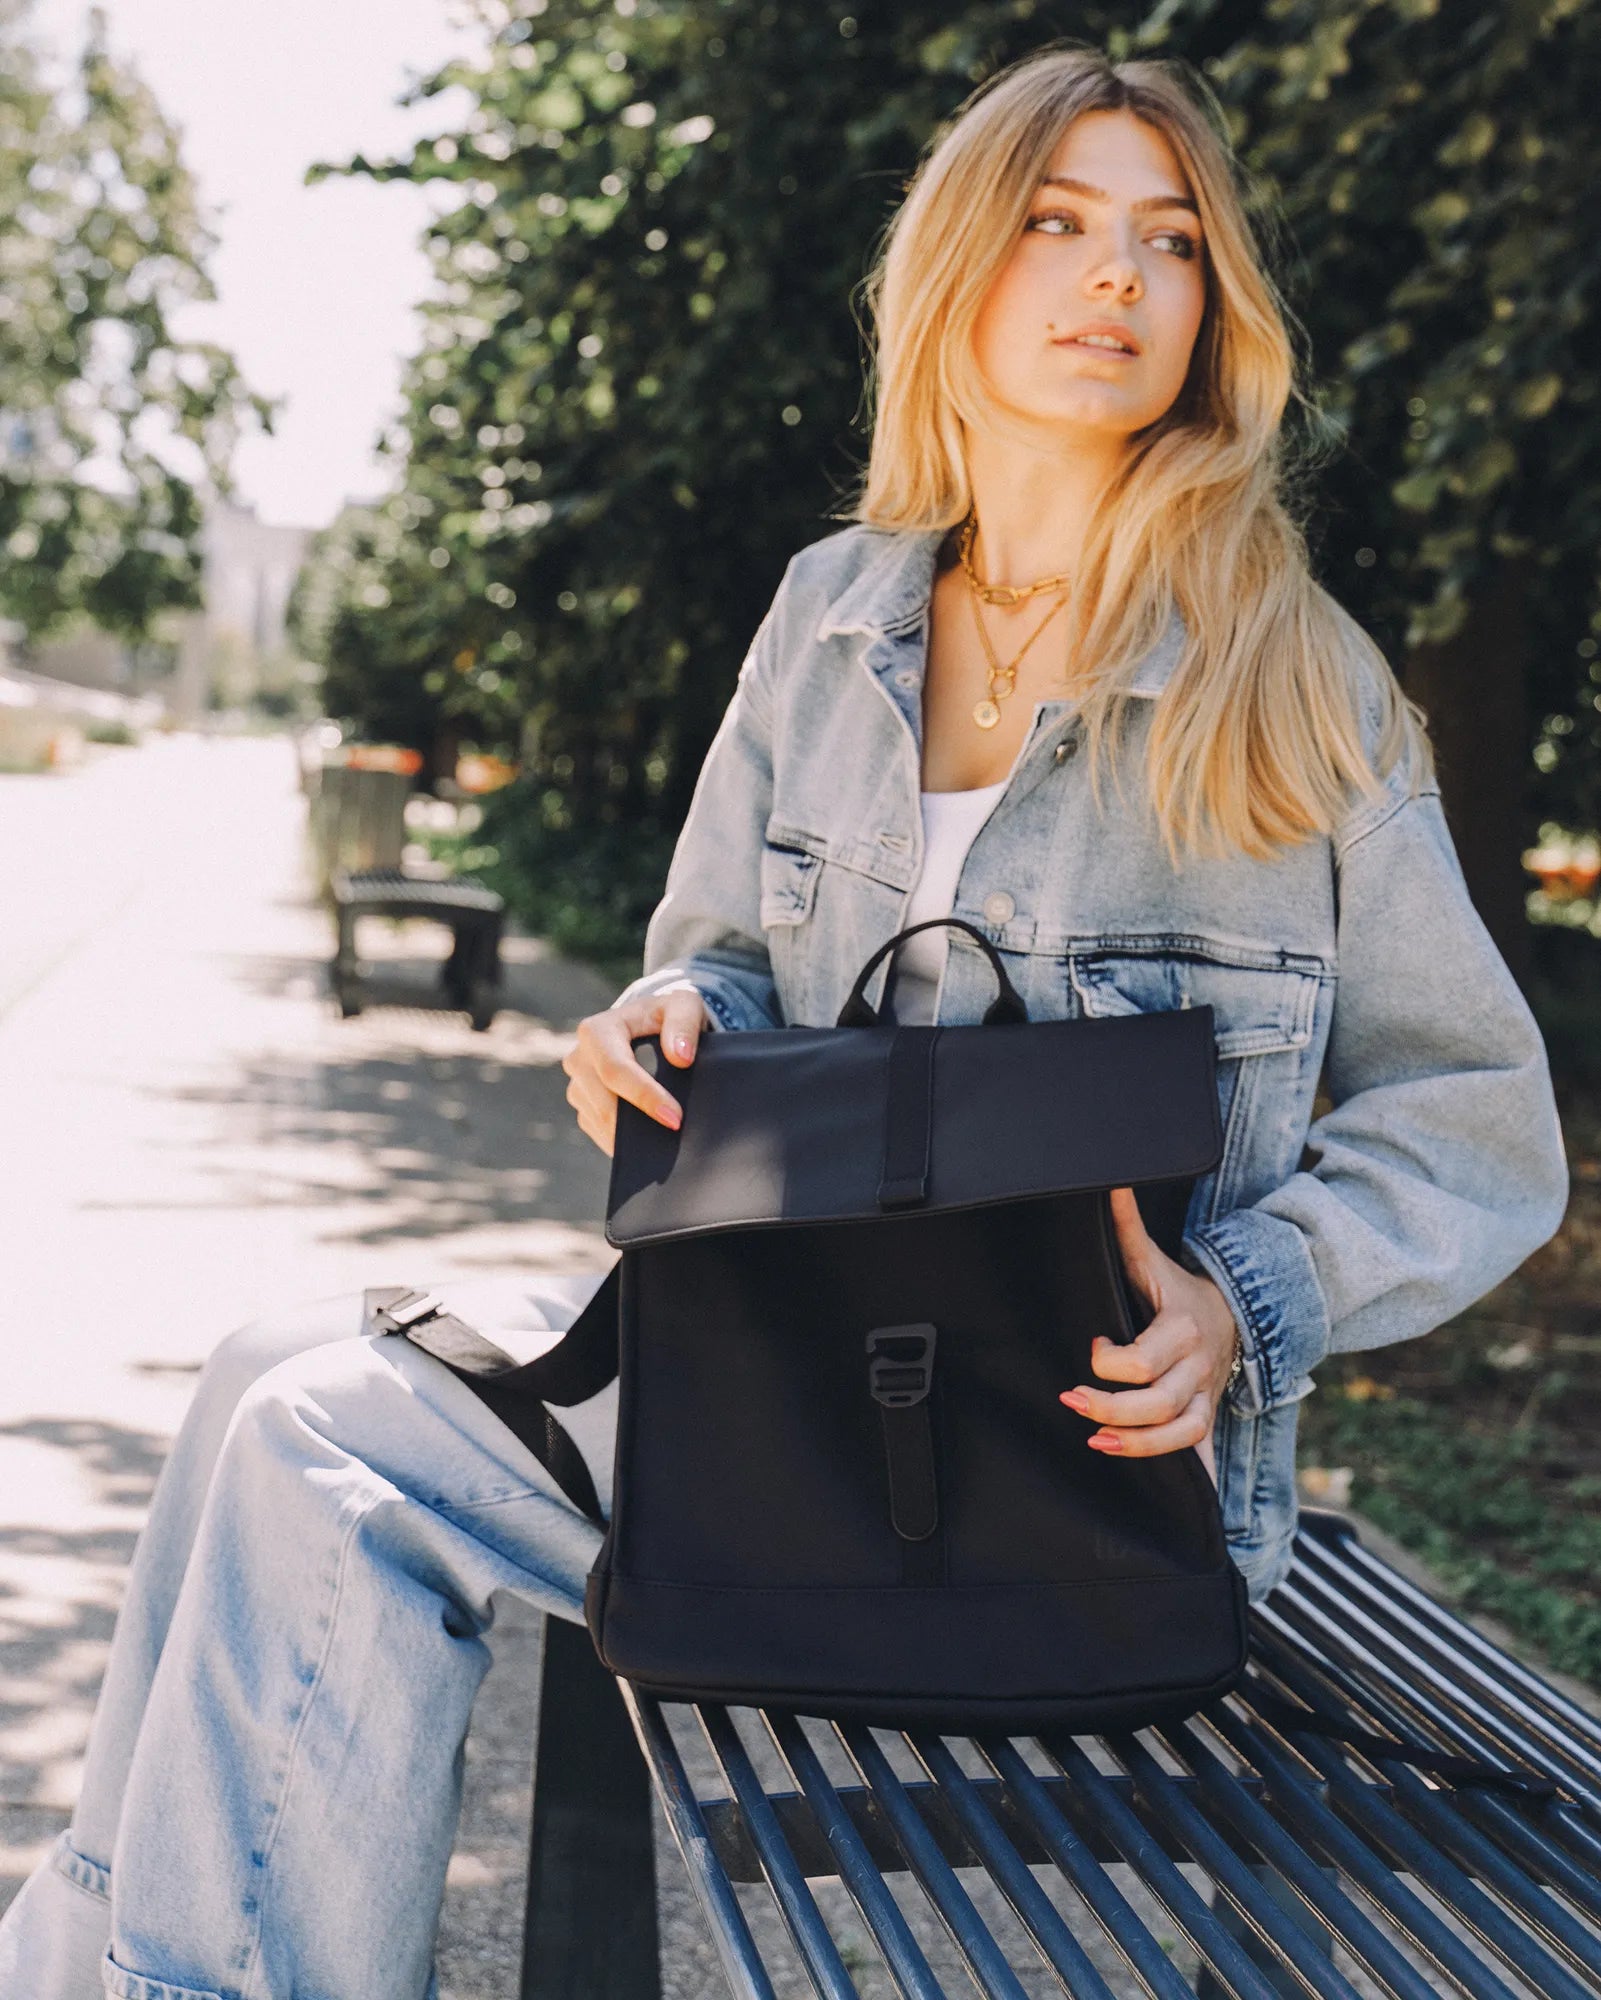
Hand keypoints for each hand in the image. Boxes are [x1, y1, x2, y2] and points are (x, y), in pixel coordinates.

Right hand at [562, 980, 711, 1156]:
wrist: (650, 1028)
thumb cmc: (667, 1015)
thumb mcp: (684, 1006)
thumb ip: (684, 1024)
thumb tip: (680, 1057)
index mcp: (597, 1030)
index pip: (615, 1070)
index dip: (644, 1096)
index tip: (674, 1117)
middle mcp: (579, 1058)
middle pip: (604, 1103)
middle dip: (639, 1124)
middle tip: (677, 1135)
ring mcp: (577, 1085)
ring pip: (600, 1121)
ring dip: (632, 1135)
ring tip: (665, 1138)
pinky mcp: (583, 1106)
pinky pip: (600, 1132)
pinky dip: (624, 1140)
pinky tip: (649, 1136)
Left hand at [1058, 1186, 1239, 1486]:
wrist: (1236, 1314)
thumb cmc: (1178, 1290)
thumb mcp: (1152, 1260)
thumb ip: (1126, 1228)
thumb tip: (1109, 1183)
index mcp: (1182, 1328)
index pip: (1146, 1356)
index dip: (1111, 1359)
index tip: (1090, 1346)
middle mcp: (1198, 1367)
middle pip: (1160, 1402)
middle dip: (1112, 1407)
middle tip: (1073, 1400)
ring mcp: (1204, 1397)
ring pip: (1181, 1432)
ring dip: (1138, 1445)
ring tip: (1097, 1442)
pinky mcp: (1206, 1418)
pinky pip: (1203, 1455)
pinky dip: (1193, 1481)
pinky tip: (1175, 1509)